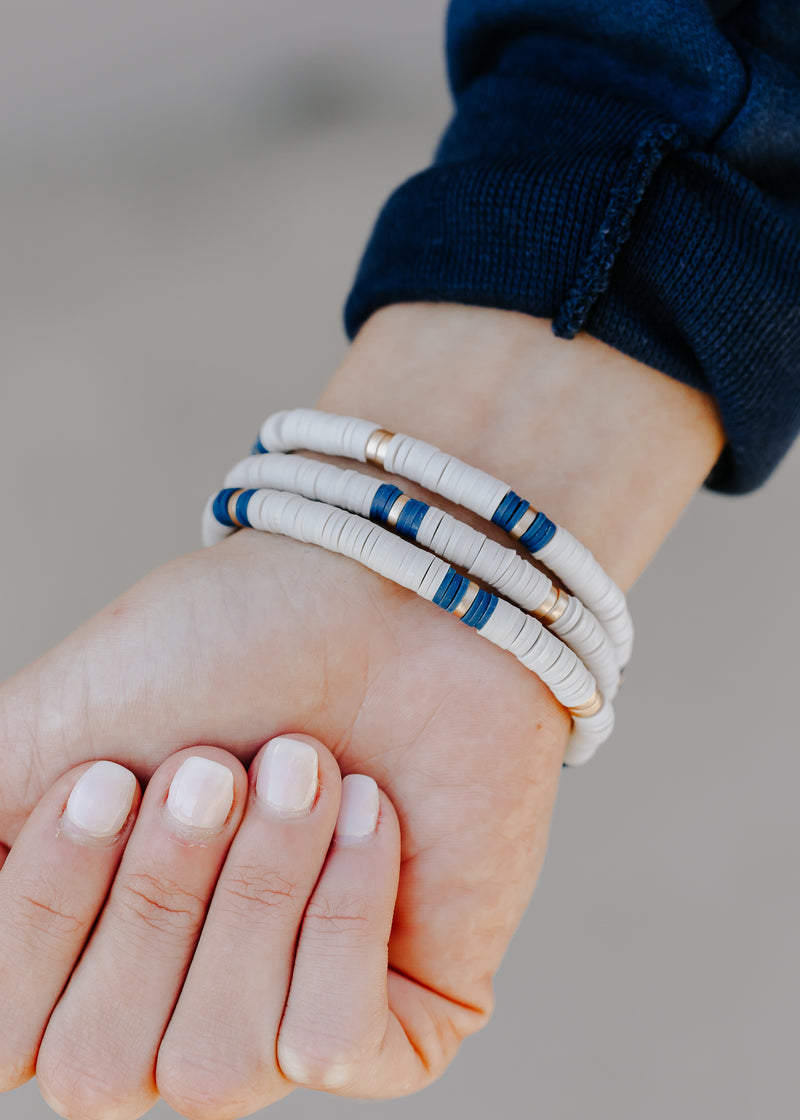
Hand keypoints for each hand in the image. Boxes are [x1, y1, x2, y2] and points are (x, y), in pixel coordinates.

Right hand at [0, 525, 566, 1114]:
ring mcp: (280, 1024)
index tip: (108, 779)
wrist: (391, 601)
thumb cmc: (229, 649)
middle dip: (163, 889)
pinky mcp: (394, 1025)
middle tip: (217, 766)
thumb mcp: (59, 727)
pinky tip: (369, 813)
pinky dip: (344, 911)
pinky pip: (330, 1043)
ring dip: (259, 886)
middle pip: (99, 1068)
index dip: (47, 912)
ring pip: (215, 1066)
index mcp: (82, 948)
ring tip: (305, 766)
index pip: (6, 1034)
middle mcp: (170, 1008)